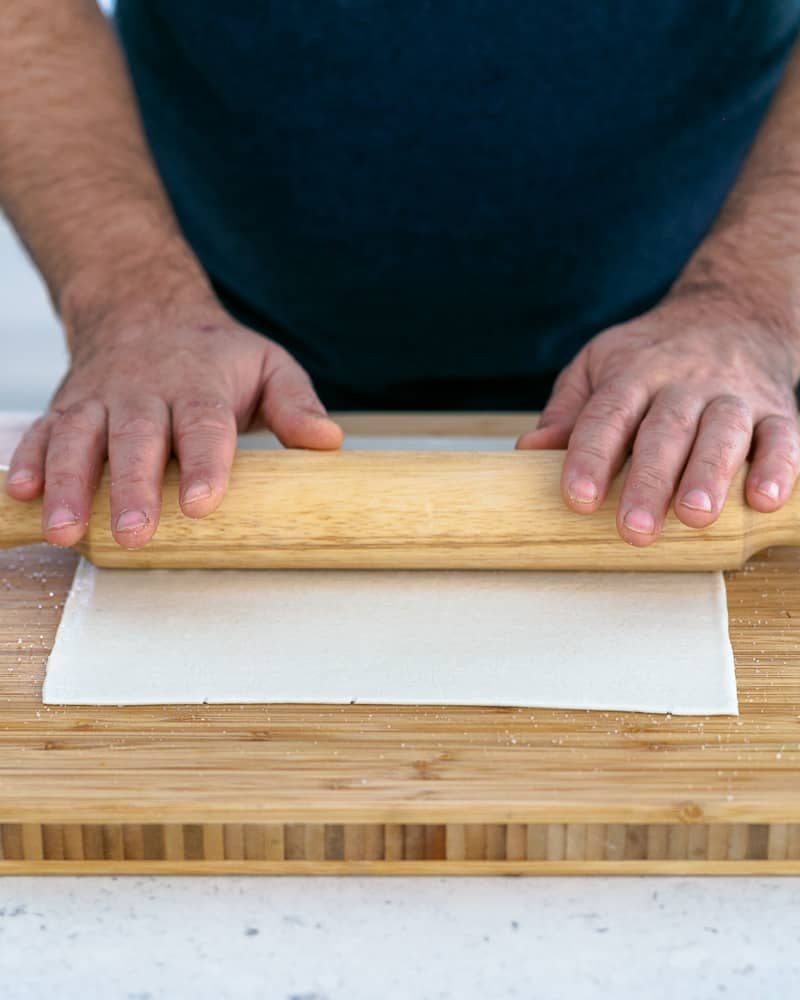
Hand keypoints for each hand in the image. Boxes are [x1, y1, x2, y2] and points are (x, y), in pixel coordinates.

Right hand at [5, 285, 341, 547]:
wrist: (146, 306)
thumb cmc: (216, 353)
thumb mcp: (269, 364)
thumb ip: (295, 404)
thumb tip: (327, 442)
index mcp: (200, 384)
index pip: (204, 424)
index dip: (203, 464)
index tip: (202, 503)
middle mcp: (145, 390)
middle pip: (137, 438)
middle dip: (132, 487)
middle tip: (133, 533)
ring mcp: (101, 399)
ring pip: (81, 438)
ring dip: (69, 483)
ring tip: (65, 530)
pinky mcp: (69, 408)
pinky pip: (45, 432)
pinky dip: (30, 461)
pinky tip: (22, 494)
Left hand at [517, 281, 799, 543]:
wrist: (733, 311)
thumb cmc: (651, 355)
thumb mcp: (599, 366)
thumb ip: (568, 411)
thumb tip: (528, 450)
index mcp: (632, 374)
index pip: (608, 415)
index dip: (591, 456)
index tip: (578, 498)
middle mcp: (683, 383)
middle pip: (665, 430)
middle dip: (649, 480)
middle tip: (634, 528)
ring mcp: (733, 396)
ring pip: (723, 432)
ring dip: (709, 475)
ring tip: (695, 516)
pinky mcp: (777, 410)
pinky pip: (783, 437)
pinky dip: (779, 467)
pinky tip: (764, 499)